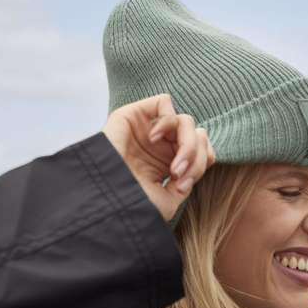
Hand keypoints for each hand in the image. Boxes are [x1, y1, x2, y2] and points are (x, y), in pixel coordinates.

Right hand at [102, 94, 215, 221]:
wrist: (105, 198)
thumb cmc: (133, 204)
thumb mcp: (169, 199)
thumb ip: (188, 179)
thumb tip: (197, 163)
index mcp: (170, 164)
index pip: (203, 151)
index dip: (202, 163)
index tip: (183, 184)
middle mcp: (162, 146)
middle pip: (199, 136)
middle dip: (196, 157)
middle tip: (178, 176)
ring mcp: (150, 130)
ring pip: (187, 122)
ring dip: (187, 146)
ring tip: (173, 167)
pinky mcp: (135, 114)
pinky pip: (165, 102)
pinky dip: (167, 121)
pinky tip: (153, 139)